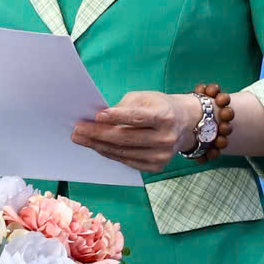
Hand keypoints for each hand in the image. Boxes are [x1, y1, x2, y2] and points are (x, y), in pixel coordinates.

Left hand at [71, 90, 197, 172]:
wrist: (185, 124)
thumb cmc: (160, 106)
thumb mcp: (147, 97)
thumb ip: (125, 106)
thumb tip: (99, 118)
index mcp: (165, 116)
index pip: (136, 118)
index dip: (116, 117)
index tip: (97, 116)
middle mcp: (165, 138)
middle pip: (125, 138)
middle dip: (98, 134)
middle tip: (78, 130)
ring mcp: (161, 155)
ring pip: (123, 152)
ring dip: (98, 146)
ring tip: (81, 139)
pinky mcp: (156, 166)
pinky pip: (127, 161)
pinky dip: (110, 154)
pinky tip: (96, 147)